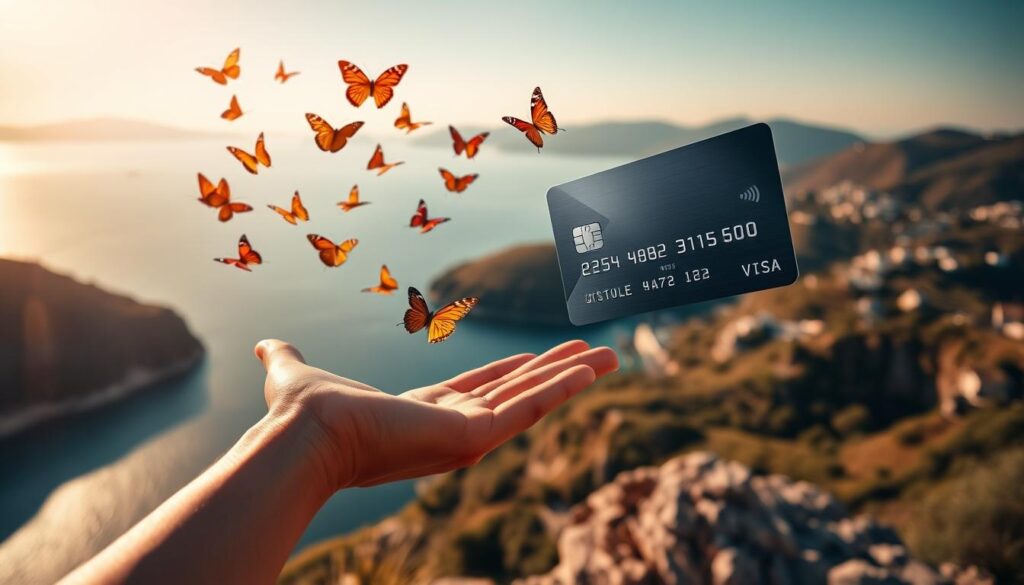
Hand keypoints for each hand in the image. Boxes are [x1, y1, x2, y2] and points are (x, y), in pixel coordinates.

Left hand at [255, 339, 617, 490]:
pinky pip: (530, 407)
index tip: (535, 356)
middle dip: (555, 373)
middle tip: (593, 354)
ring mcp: (468, 434)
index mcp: (420, 414)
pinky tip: (592, 369)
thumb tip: (262, 345)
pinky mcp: (476, 435)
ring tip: (610, 357)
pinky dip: (563, 387)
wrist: (308, 429)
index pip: (476, 390)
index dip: (507, 372)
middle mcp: (450, 427)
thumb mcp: (296, 372)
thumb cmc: (302, 409)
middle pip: (516, 393)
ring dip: (572, 377)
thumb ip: (286, 357)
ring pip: (532, 399)